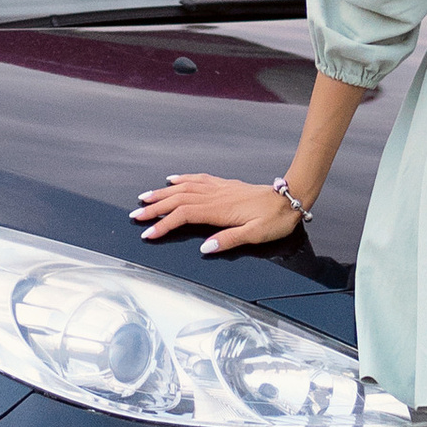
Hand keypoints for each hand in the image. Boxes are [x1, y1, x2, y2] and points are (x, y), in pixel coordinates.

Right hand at [131, 171, 301, 255]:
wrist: (290, 198)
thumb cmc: (275, 219)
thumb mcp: (256, 234)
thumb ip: (229, 240)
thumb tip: (205, 248)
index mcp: (220, 210)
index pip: (184, 215)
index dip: (164, 224)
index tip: (148, 234)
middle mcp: (216, 196)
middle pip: (178, 199)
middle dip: (155, 208)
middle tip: (136, 216)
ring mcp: (220, 188)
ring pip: (185, 188)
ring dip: (163, 193)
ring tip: (145, 198)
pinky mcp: (225, 185)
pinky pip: (199, 179)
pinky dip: (183, 179)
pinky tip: (173, 179)